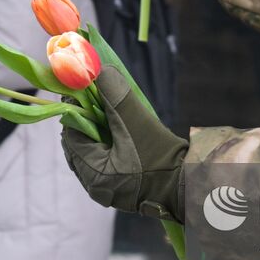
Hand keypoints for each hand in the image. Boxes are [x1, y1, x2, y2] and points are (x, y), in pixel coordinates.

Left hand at [61, 65, 186, 221]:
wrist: (187, 183)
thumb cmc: (161, 156)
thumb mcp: (136, 120)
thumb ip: (115, 94)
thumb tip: (97, 70)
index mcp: (93, 174)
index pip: (71, 136)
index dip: (75, 110)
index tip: (84, 89)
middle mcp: (94, 186)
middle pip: (77, 145)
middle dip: (85, 121)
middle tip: (95, 99)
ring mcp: (106, 189)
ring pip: (89, 152)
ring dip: (95, 131)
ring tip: (108, 113)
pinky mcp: (118, 187)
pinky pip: (102, 160)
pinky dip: (104, 143)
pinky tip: (117, 130)